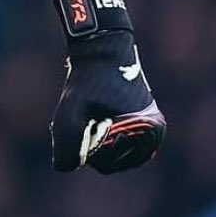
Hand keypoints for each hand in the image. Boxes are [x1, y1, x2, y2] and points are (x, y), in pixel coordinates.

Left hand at [50, 0, 165, 173]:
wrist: (102, 47)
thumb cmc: (88, 78)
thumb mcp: (73, 108)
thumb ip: (68, 139)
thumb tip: (62, 169)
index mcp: (147, 135)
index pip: (106, 164)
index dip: (85, 146)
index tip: (83, 119)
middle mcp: (154, 135)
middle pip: (109, 157)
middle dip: (91, 140)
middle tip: (85, 112)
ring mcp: (148, 128)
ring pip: (110, 148)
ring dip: (94, 134)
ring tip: (90, 109)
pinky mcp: (140, 120)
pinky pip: (114, 138)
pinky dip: (100, 128)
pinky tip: (93, 108)